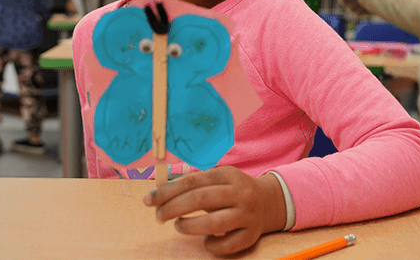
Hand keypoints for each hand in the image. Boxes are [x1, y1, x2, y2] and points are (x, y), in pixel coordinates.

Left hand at [143, 166, 285, 255]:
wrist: (270, 201)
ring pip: (214, 224)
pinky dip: (210, 244)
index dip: (167, 191)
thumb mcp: (218, 178)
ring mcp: (247, 215)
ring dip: (190, 226)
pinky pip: (227, 245)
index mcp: (228, 174)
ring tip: (179, 225)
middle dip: (173, 208)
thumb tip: (160, 193)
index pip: (192, 182)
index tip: (149, 200)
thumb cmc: (233, 190)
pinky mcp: (251, 235)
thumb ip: (193, 183)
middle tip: (159, 215)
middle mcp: (240, 193)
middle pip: (201, 199)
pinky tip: (204, 239)